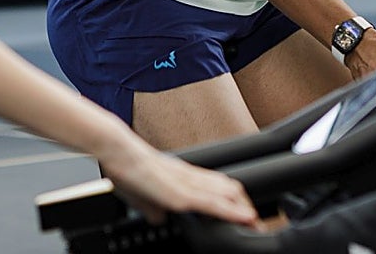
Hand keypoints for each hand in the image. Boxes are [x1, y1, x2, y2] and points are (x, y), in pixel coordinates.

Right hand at [101, 141, 262, 228]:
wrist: (117, 152)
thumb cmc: (124, 169)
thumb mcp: (140, 195)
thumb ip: (152, 208)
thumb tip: (158, 219)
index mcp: (182, 176)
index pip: (216, 186)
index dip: (233, 199)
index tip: (243, 213)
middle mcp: (190, 177)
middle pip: (229, 188)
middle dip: (245, 205)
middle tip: (257, 221)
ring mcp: (188, 185)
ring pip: (227, 193)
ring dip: (244, 209)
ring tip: (258, 223)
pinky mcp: (181, 194)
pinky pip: (214, 204)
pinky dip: (232, 212)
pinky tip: (245, 218)